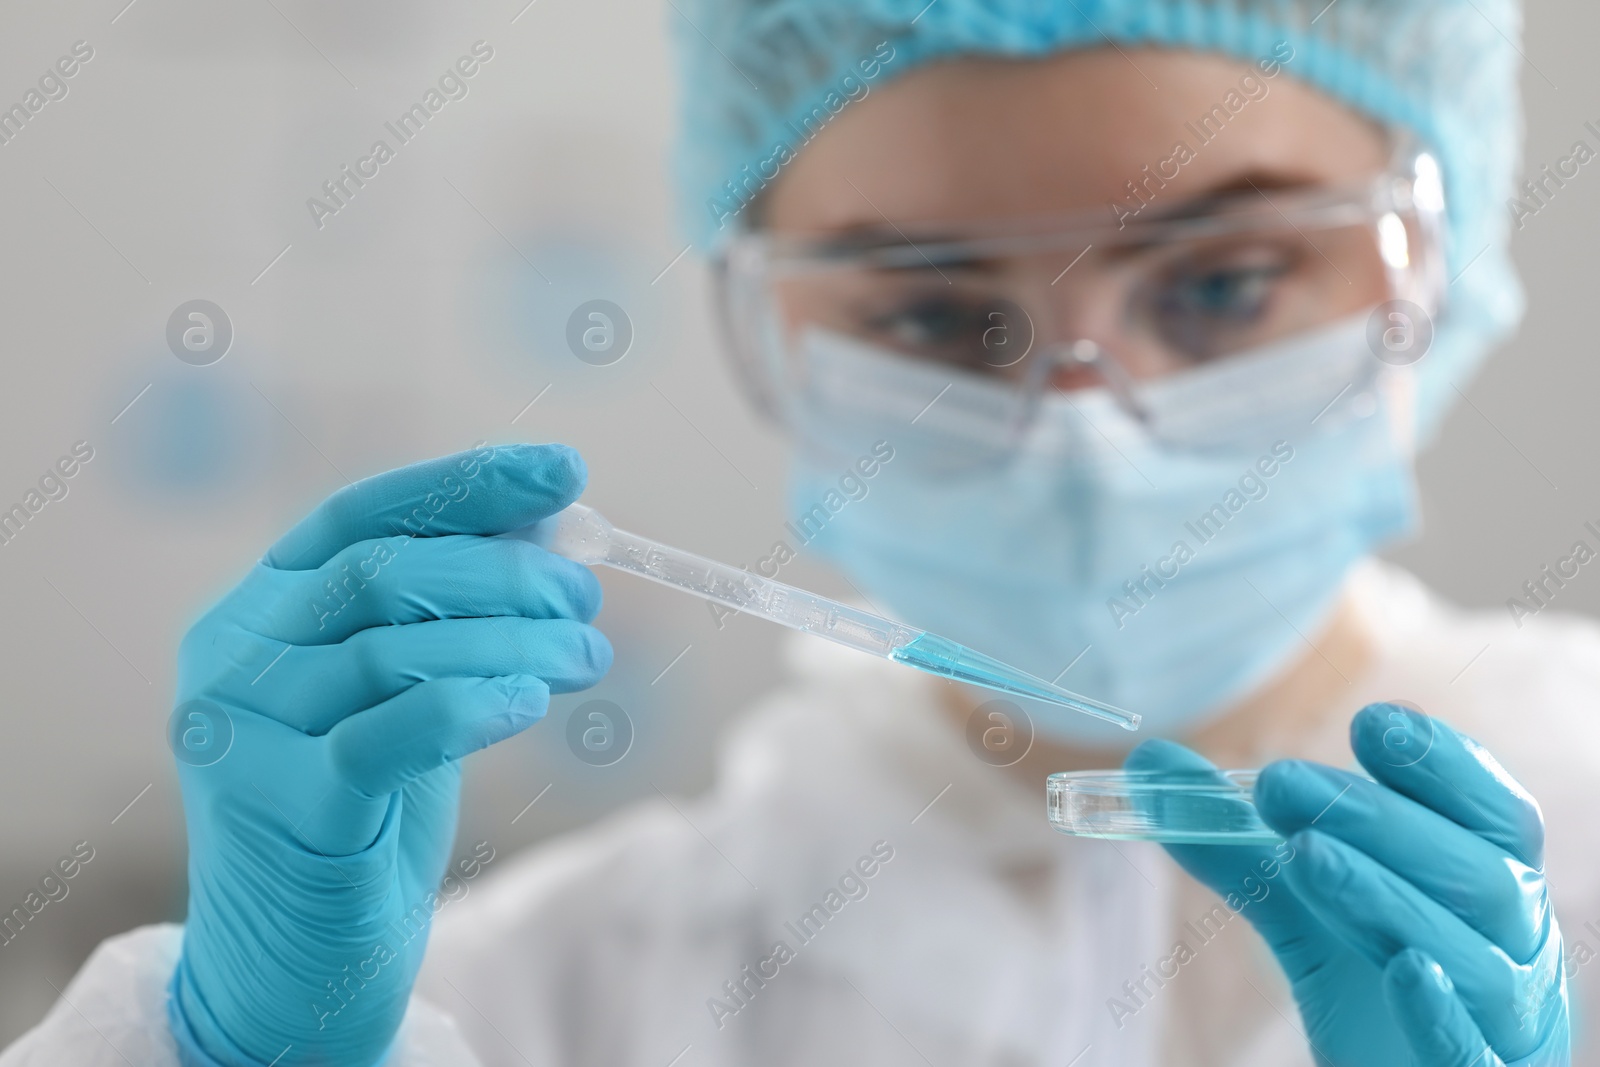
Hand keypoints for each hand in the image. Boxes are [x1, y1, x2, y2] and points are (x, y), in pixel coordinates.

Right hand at [168, 443, 610, 1065]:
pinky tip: (532, 697)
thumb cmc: (362, 816)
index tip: (563, 472)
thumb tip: (553, 526)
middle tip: (585, 596)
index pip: (359, 515)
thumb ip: (451, 617)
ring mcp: (243, 734)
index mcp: (253, 613)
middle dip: (504, 573)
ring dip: (515, 639)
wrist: (294, 965)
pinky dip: (473, 702)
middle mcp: (230, 659)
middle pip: (382, 574)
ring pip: (395, 648)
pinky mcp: (282, 808)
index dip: (467, 485)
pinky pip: (392, 730)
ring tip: (588, 652)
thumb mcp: (404, 694)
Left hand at [1127, 704, 1567, 1065]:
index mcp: (1489, 883)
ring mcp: (1506, 1022)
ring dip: (1387, 896)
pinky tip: (1405, 971)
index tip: (1371, 723)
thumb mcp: (1301, 902)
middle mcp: (1514, 947)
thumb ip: (1233, 838)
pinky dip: (1444, 1012)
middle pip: (1475, 873)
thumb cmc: (1371, 978)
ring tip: (1303, 854)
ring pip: (1473, 957)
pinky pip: (1475, 1053)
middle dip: (1377, 821)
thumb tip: (1147, 764)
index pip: (1494, 813)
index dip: (1443, 766)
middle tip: (1279, 782)